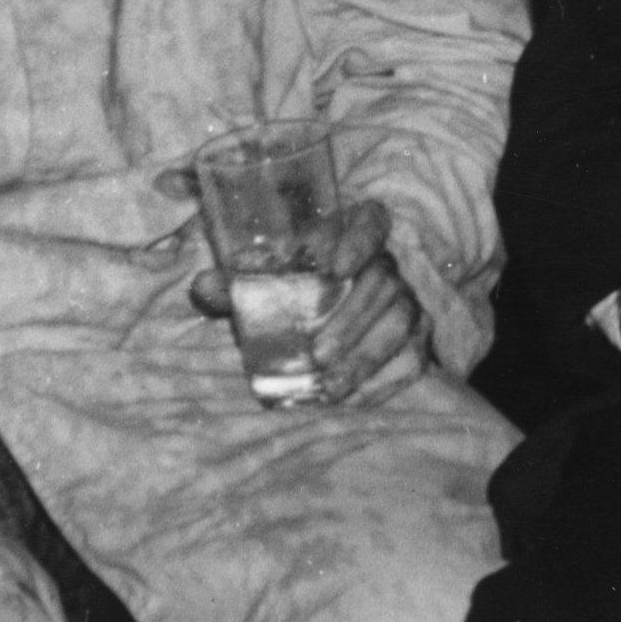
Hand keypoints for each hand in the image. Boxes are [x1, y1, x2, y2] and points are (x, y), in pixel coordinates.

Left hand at [184, 191, 431, 405]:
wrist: (334, 327)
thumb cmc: (295, 294)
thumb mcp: (266, 285)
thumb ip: (237, 284)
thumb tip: (203, 287)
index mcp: (355, 234)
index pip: (371, 221)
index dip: (356, 241)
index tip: (331, 268)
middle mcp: (389, 264)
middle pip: (383, 281)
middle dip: (350, 319)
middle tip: (316, 353)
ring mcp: (408, 302)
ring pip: (399, 322)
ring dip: (364, 356)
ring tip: (329, 384)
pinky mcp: (417, 340)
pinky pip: (409, 360)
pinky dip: (380, 383)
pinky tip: (351, 400)